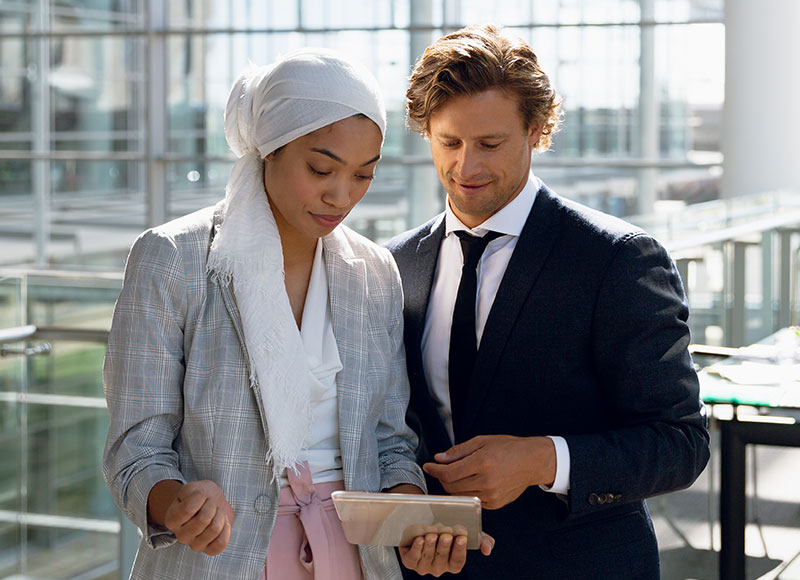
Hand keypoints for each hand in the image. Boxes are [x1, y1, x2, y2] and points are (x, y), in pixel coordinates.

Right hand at [150, 480, 234, 555]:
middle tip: (211, 503)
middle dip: (212, 505)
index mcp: (172, 520)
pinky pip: (221, 543)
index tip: (201, 495)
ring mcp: (194, 545)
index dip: (200, 497)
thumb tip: (202, 501)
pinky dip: (226, 529)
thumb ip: (195, 493)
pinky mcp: (209, 551)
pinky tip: (223, 523)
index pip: (188, 509)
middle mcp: (180, 536)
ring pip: (214, 529)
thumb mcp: (194, 488)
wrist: (210, 505)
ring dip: (220, 515)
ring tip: (216, 512)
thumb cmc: (200, 497)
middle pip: (203, 519)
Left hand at [398, 531, 493, 575]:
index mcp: (453, 564)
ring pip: (427, 558)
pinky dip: (416, 549)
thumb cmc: (449, 530)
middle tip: (446, 535)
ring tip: (432, 534)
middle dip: (444, 546)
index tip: (462, 537)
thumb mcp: (467, 533)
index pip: (458, 561)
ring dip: (430, 546)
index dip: (460, 550)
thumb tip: (487, 549)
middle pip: (442, 559)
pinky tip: (419, 539)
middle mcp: (438, 567)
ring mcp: (423, 566)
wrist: (426, 522)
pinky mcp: (409, 561)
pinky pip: (412, 559)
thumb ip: (482, 540)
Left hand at [423, 435, 555, 509]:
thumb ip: (458, 451)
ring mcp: (491, 495)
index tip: (428, 466)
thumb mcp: (482, 441)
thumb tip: (439, 458)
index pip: (448, 473)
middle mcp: (486, 481)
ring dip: (453, 487)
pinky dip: (467, 493)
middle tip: (443, 469)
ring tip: (457, 475)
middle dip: (442, 478)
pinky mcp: (495, 504)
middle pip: (451, 487)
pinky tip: (472, 482)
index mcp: (482, 462)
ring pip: (460, 496)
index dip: (434, 470)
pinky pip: (472, 501)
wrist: (532, 461)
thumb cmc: (508, 448)